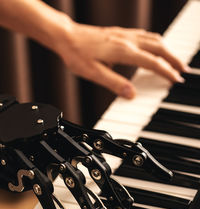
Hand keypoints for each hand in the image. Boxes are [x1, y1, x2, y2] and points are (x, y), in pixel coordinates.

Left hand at [56, 20, 186, 98]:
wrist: (66, 36)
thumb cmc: (77, 54)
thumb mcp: (93, 73)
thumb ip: (114, 84)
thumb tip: (131, 94)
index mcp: (123, 51)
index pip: (152, 62)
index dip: (166, 72)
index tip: (175, 79)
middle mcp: (127, 40)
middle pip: (159, 47)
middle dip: (174, 59)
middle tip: (182, 70)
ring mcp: (124, 35)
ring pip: (153, 39)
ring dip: (167, 49)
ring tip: (174, 60)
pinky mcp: (120, 33)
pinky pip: (144, 35)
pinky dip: (156, 42)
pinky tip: (156, 47)